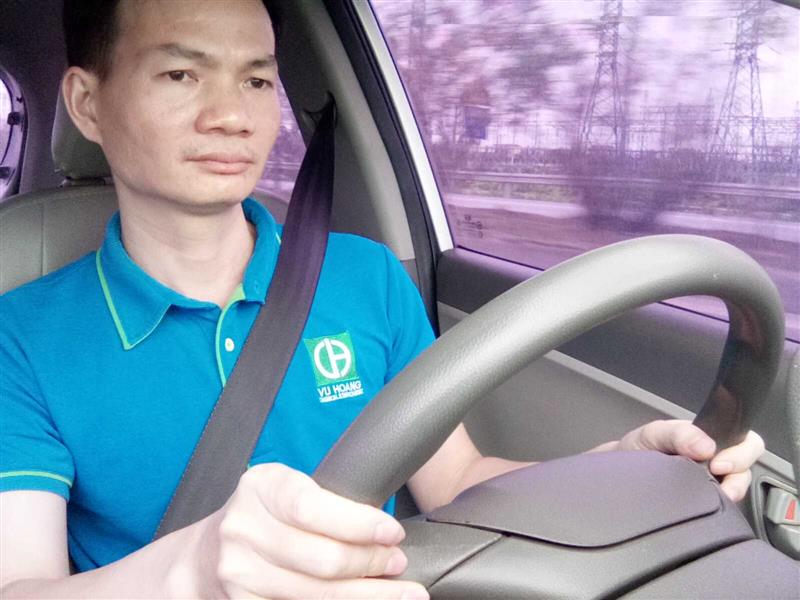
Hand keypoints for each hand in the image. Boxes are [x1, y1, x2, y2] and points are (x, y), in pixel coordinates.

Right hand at [182, 463, 428, 598]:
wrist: (208, 553)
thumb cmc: (266, 515)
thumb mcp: (286, 489)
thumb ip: (324, 500)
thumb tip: (386, 528)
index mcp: (260, 488)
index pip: (313, 508)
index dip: (360, 524)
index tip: (393, 533)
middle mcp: (244, 530)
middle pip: (322, 559)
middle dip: (371, 563)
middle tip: (398, 562)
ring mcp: (239, 573)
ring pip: (317, 594)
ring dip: (367, 594)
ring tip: (400, 592)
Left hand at [615, 419, 764, 501]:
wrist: (617, 475)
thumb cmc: (637, 450)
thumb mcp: (654, 434)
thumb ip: (679, 433)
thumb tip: (707, 447)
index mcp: (709, 439)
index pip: (744, 442)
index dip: (741, 453)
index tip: (719, 464)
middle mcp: (716, 462)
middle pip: (748, 468)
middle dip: (739, 475)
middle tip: (715, 477)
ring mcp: (712, 484)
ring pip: (739, 490)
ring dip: (730, 492)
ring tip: (711, 495)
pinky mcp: (706, 506)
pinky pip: (725, 509)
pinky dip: (719, 508)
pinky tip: (704, 507)